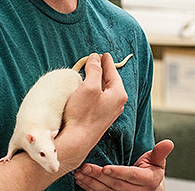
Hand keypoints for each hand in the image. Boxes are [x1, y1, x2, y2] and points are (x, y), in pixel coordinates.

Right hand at [56, 53, 128, 171]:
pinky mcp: (100, 118)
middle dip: (103, 70)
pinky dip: (95, 89)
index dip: (107, 61)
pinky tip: (87, 88)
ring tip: (91, 71)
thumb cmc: (83, 114)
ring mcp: (109, 112)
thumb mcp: (89, 86)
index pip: (113, 72)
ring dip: (98, 80)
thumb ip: (94, 70)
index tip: (104, 53)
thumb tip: (95, 57)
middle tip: (96, 60)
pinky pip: (100, 98)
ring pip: (105, 90)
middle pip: (110, 81)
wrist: (76, 140)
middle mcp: (117, 103)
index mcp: (118, 94)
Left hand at [74, 139, 173, 190]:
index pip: (132, 176)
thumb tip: (169, 143)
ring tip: (79, 173)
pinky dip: (89, 188)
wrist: (150, 188)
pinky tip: (80, 180)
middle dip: (99, 176)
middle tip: (85, 167)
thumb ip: (159, 153)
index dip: (118, 172)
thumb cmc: (151, 172)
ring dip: (91, 182)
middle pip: (116, 185)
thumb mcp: (157, 162)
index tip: (105, 168)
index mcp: (149, 181)